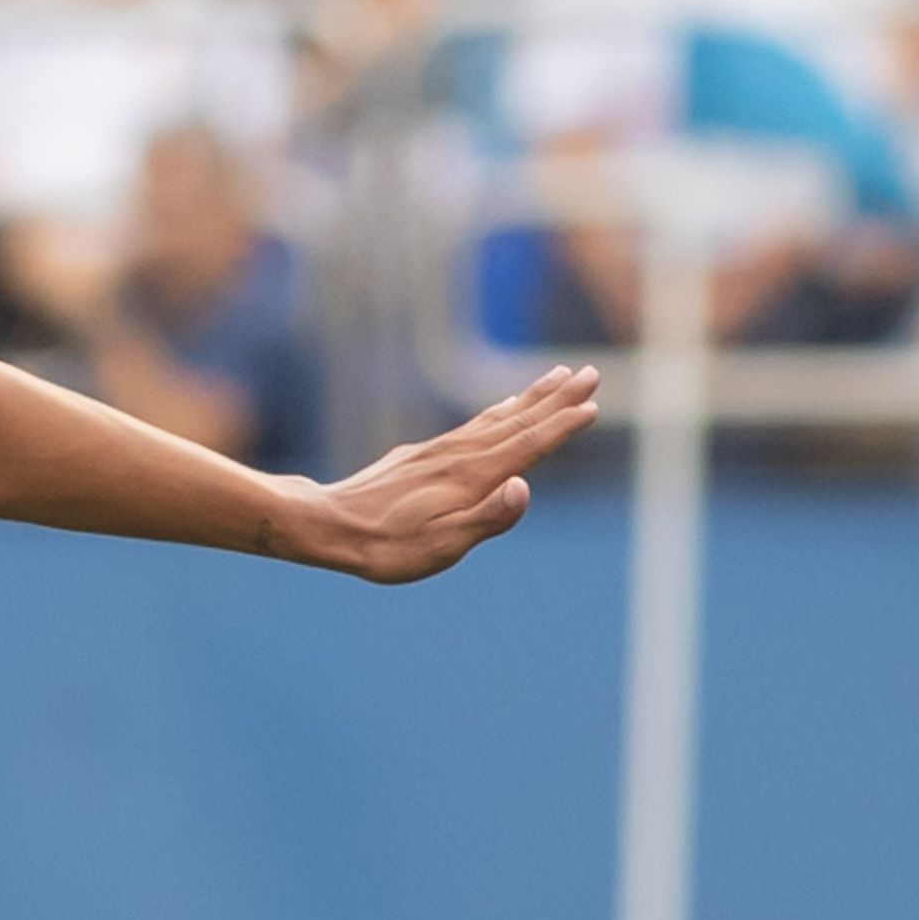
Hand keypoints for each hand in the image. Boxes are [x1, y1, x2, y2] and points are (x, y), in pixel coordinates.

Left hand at [276, 366, 599, 583]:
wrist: (324, 525)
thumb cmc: (384, 547)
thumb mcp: (441, 546)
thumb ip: (486, 518)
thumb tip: (524, 486)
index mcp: (471, 477)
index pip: (527, 446)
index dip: (561, 427)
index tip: (593, 406)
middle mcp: (459, 455)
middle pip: (518, 420)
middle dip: (556, 398)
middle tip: (591, 372)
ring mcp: (438, 451)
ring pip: (496, 417)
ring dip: (530, 397)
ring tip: (556, 377)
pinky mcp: (421, 455)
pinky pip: (472, 425)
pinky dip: (497, 411)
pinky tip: (502, 407)